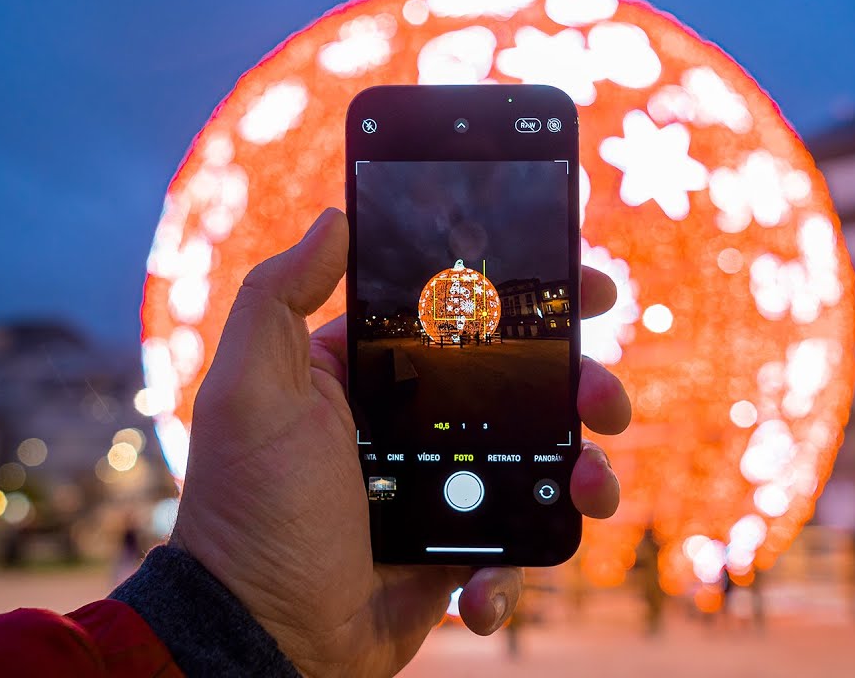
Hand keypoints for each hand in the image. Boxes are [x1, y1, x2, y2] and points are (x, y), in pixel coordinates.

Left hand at [170, 208, 629, 677]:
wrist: (262, 634)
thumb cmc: (251, 509)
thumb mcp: (250, 392)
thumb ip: (278, 299)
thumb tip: (333, 219)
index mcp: (370, 372)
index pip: (460, 315)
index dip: (527, 296)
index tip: (583, 286)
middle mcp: (412, 421)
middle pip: (521, 383)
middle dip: (579, 383)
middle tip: (605, 398)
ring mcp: (442, 486)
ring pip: (539, 460)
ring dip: (583, 471)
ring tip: (591, 488)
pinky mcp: (457, 547)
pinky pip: (514, 546)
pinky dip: (514, 570)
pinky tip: (481, 589)